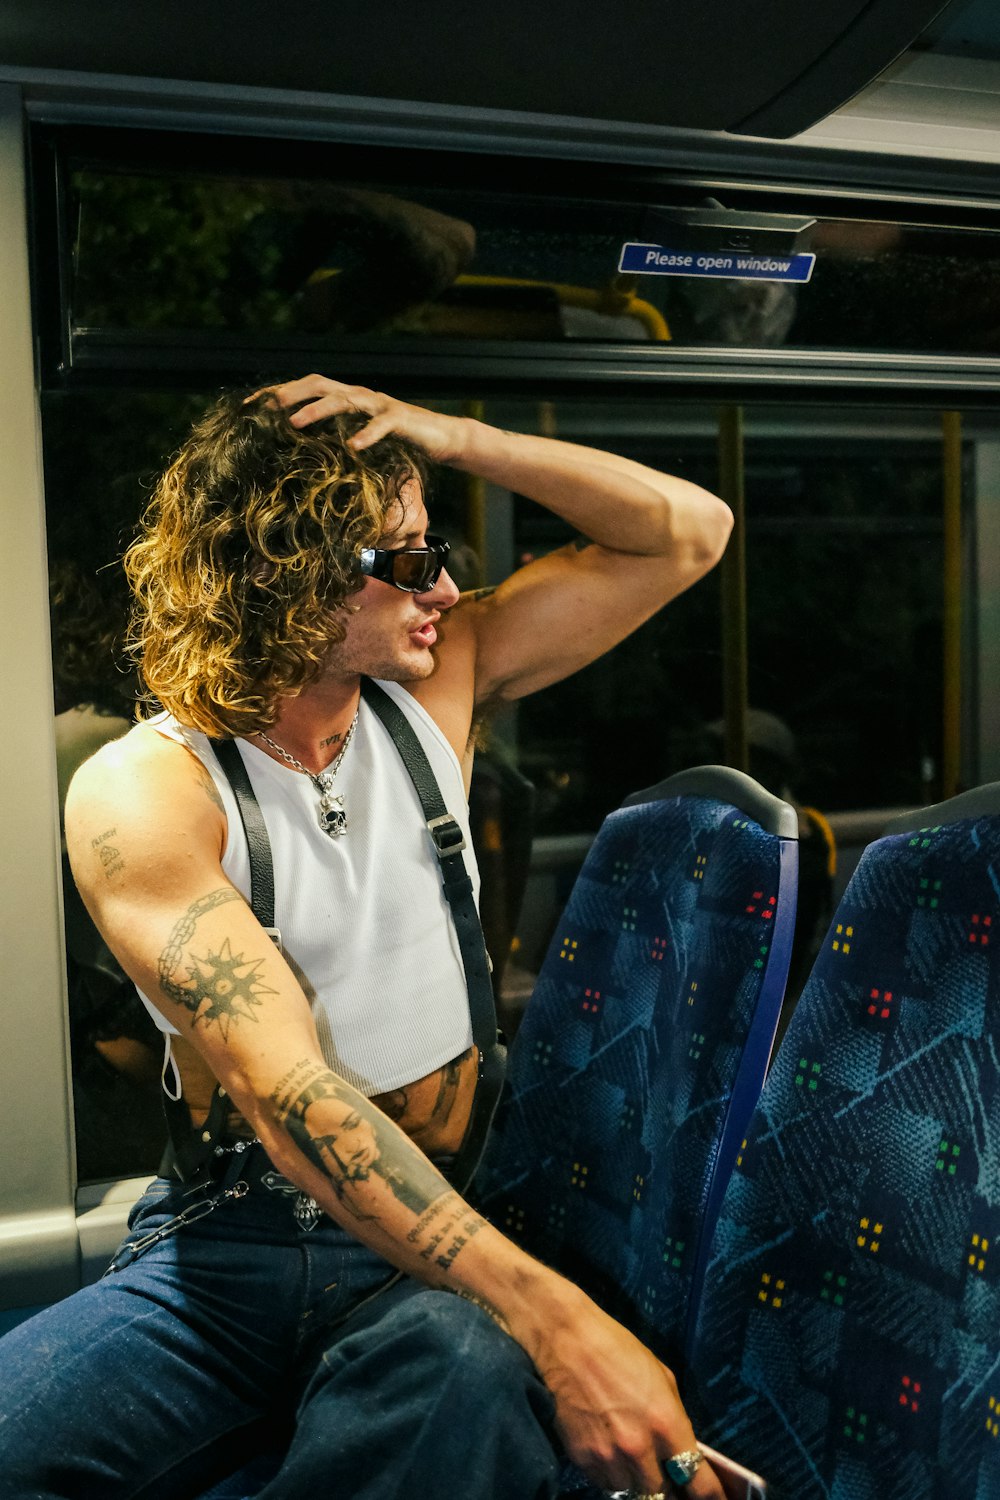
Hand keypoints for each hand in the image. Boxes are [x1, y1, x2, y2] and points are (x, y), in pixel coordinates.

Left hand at [260, 374, 465, 463]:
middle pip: (319, 384)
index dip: (276, 393)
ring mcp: (379, 404)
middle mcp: (359, 394)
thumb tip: (298, 453)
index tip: (248, 407)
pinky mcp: (400, 419)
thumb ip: (334, 437)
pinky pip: (380, 425)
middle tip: (266, 408)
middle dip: (290, 394)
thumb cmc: (396, 442)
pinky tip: (353, 447)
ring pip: (344, 399)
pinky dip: (366, 435)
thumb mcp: (359, 439)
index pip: (305, 387)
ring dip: (317, 410)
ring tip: (296, 424)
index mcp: (346, 397)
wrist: (440, 437)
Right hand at [529, 1288, 725, 1498]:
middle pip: (663, 1496)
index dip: (711, 1498)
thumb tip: (682, 1451)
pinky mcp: (582, 1459)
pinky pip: (605, 1484)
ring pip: (632, 1493)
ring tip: (634, 1459)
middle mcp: (638, 1448)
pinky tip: (611, 1452)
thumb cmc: (618, 1349)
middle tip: (666, 1475)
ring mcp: (608, 1457)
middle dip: (670, 1489)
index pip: (698, 1482)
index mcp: (666, 1423)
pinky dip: (613, 1476)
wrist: (567, 1339)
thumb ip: (675, 1419)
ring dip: (638, 1483)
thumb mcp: (662, 1377)